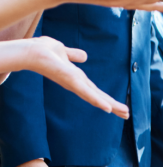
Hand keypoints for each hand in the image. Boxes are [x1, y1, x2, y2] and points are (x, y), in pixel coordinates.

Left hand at [13, 37, 128, 118]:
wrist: (32, 51)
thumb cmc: (43, 51)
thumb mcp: (64, 51)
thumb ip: (74, 55)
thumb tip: (84, 57)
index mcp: (76, 79)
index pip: (95, 90)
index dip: (106, 98)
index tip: (116, 106)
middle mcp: (76, 84)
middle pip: (98, 97)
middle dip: (113, 106)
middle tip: (127, 115)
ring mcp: (74, 84)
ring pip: (97, 98)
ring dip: (111, 106)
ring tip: (125, 113)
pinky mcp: (71, 82)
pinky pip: (87, 93)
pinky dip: (98, 102)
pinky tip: (108, 109)